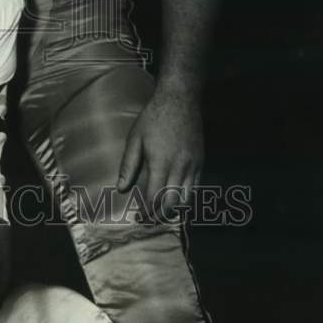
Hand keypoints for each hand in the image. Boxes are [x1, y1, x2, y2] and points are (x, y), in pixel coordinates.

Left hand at [116, 84, 203, 219]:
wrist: (180, 100)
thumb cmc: (153, 117)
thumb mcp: (135, 139)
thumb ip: (128, 166)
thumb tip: (121, 189)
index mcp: (161, 163)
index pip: (154, 197)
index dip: (146, 212)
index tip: (138, 218)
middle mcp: (180, 168)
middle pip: (171, 203)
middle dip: (159, 216)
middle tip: (148, 222)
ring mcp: (193, 165)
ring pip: (186, 198)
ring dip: (173, 210)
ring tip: (160, 214)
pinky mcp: (201, 162)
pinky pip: (195, 187)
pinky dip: (185, 198)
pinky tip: (175, 200)